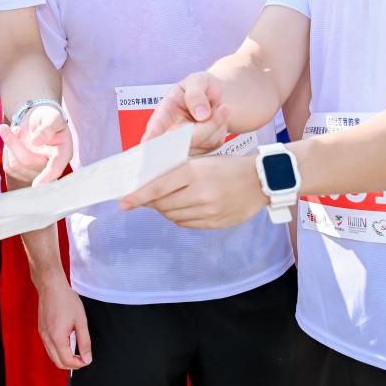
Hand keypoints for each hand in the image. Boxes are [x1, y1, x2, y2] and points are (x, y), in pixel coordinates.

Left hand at [0, 104, 71, 186]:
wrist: (39, 120)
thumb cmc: (48, 117)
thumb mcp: (52, 117)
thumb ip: (47, 128)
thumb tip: (36, 141)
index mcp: (63, 153)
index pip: (56, 168)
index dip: (47, 177)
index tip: (37, 184)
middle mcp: (51, 165)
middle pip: (28, 162)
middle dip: (14, 144)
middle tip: (4, 127)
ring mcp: (37, 171)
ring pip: (16, 166)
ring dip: (9, 146)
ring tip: (15, 130)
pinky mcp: (24, 173)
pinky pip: (9, 167)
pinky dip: (7, 151)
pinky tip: (13, 140)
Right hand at [35, 276, 91, 370]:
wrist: (51, 286)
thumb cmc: (66, 300)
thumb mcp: (81, 321)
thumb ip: (85, 342)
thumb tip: (87, 358)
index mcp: (57, 338)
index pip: (67, 361)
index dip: (79, 364)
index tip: (87, 359)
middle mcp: (47, 339)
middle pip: (58, 363)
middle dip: (72, 364)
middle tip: (82, 357)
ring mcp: (42, 335)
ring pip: (52, 356)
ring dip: (64, 358)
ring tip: (76, 349)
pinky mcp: (41, 330)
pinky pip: (49, 347)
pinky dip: (58, 350)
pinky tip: (67, 341)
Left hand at [120, 154, 266, 228]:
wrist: (261, 181)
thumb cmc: (227, 166)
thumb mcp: (201, 161)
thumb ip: (176, 172)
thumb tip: (148, 185)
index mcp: (194, 172)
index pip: (158, 187)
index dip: (138, 196)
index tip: (124, 203)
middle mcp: (200, 193)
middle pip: (163, 204)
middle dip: (150, 202)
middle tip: (146, 198)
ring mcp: (209, 211)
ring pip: (173, 216)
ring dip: (164, 210)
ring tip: (165, 201)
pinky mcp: (215, 224)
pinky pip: (187, 224)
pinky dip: (178, 217)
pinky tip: (181, 208)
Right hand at [142, 72, 231, 154]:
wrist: (213, 97)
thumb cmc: (200, 86)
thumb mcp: (198, 80)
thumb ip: (196, 94)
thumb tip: (201, 115)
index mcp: (164, 111)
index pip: (156, 125)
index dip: (152, 135)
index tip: (147, 143)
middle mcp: (170, 131)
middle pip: (184, 139)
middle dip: (207, 125)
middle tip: (225, 107)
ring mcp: (185, 143)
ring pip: (202, 143)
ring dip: (217, 124)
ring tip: (219, 107)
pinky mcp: (201, 150)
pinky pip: (213, 144)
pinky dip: (221, 130)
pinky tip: (217, 120)